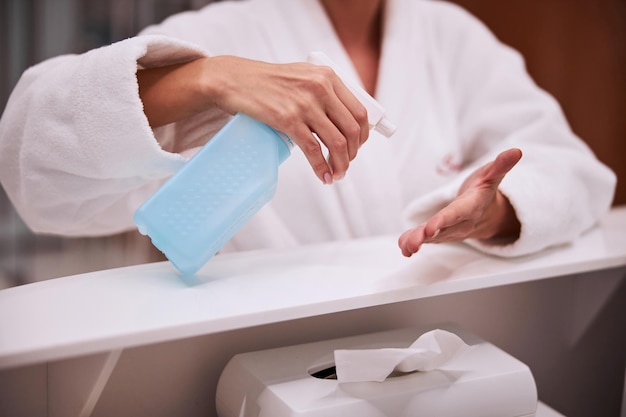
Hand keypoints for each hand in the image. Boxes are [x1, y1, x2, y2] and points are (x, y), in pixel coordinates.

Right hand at [138, 56, 369, 183]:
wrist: (234, 80)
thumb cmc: (267, 82)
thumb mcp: (301, 76)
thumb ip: (322, 92)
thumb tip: (342, 121)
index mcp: (327, 76)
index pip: (360, 111)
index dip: (363, 135)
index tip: (357, 148)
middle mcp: (320, 88)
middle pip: (352, 130)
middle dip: (352, 154)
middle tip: (344, 166)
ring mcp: (304, 104)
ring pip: (337, 143)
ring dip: (340, 165)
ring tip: (336, 175)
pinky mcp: (287, 119)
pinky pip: (313, 150)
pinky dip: (321, 168)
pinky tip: (323, 176)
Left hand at [398, 148, 522, 256]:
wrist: (489, 214)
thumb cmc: (484, 191)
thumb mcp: (492, 175)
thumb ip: (501, 165)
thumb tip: (516, 152)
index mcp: (472, 206)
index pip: (457, 214)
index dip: (444, 220)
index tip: (431, 227)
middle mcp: (462, 222)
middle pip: (443, 230)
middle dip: (427, 236)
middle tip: (413, 243)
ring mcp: (451, 231)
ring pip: (434, 238)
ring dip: (417, 242)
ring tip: (405, 246)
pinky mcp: (442, 235)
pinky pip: (427, 240)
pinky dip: (413, 243)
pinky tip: (402, 246)